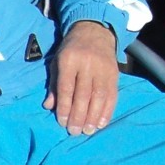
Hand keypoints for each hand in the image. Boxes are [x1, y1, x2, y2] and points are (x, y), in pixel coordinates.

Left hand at [46, 20, 118, 134]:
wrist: (94, 32)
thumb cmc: (72, 50)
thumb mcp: (57, 62)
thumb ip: (53, 84)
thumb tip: (49, 106)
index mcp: (69, 60)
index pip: (67, 87)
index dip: (65, 107)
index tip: (62, 122)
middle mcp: (87, 64)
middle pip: (83, 94)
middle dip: (78, 115)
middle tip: (74, 131)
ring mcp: (103, 69)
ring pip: (99, 96)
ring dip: (93, 116)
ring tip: (88, 130)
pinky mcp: (114, 74)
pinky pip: (112, 95)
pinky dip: (107, 111)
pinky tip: (102, 123)